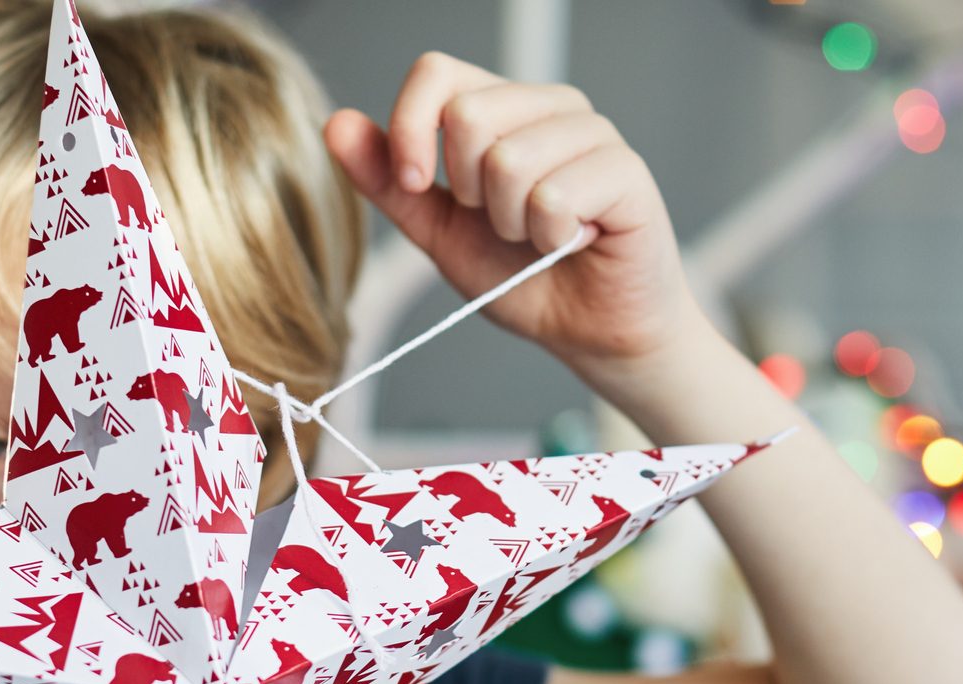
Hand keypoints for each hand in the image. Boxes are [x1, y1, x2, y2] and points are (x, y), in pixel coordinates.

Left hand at [325, 52, 707, 380]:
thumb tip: (337, 125)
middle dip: (468, 192)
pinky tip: (573, 243)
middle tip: (504, 224)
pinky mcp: (625, 170)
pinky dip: (550, 238)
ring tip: (542, 237)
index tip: (413, 183)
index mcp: (502, 108)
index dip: (411, 128)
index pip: (437, 73)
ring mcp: (592, 133)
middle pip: (468, 115)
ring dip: (512, 224)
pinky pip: (555, 195)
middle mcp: (549, 107)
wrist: (588, 332)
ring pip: (509, 159)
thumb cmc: (525, 278)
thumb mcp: (439, 233)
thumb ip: (390, 183)